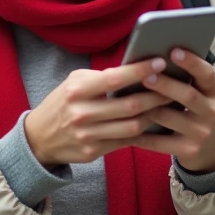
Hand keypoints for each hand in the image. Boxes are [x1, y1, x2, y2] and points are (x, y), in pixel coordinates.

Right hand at [24, 58, 174, 167]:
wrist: (39, 137)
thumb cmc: (62, 102)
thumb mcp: (74, 83)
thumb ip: (101, 77)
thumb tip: (135, 70)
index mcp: (77, 90)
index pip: (115, 79)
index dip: (140, 70)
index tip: (161, 62)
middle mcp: (82, 113)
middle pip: (130, 105)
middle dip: (157, 94)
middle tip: (175, 85)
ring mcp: (88, 135)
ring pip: (132, 126)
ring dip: (155, 114)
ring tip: (169, 103)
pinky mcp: (93, 152)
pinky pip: (126, 142)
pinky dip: (144, 132)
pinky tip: (156, 123)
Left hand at [131, 48, 214, 172]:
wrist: (210, 148)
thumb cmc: (194, 109)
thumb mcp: (199, 93)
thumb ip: (184, 78)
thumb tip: (152, 59)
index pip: (206, 73)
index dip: (191, 62)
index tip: (173, 51)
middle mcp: (212, 111)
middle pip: (188, 95)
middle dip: (165, 85)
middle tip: (145, 76)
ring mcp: (202, 133)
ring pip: (170, 118)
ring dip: (148, 108)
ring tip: (128, 100)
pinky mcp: (189, 150)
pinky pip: (160, 141)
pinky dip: (141, 133)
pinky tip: (125, 126)